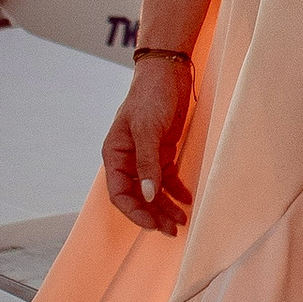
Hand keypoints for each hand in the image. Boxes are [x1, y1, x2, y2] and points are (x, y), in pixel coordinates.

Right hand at [104, 57, 195, 229]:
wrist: (168, 71)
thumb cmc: (150, 96)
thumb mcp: (147, 130)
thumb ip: (147, 164)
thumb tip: (147, 195)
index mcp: (115, 154)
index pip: (119, 193)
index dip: (134, 212)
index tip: (152, 225)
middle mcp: (128, 159)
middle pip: (138, 196)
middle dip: (153, 214)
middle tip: (172, 230)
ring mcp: (146, 156)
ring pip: (154, 190)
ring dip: (166, 206)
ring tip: (182, 221)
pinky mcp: (163, 151)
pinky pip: (167, 178)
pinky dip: (176, 191)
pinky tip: (187, 200)